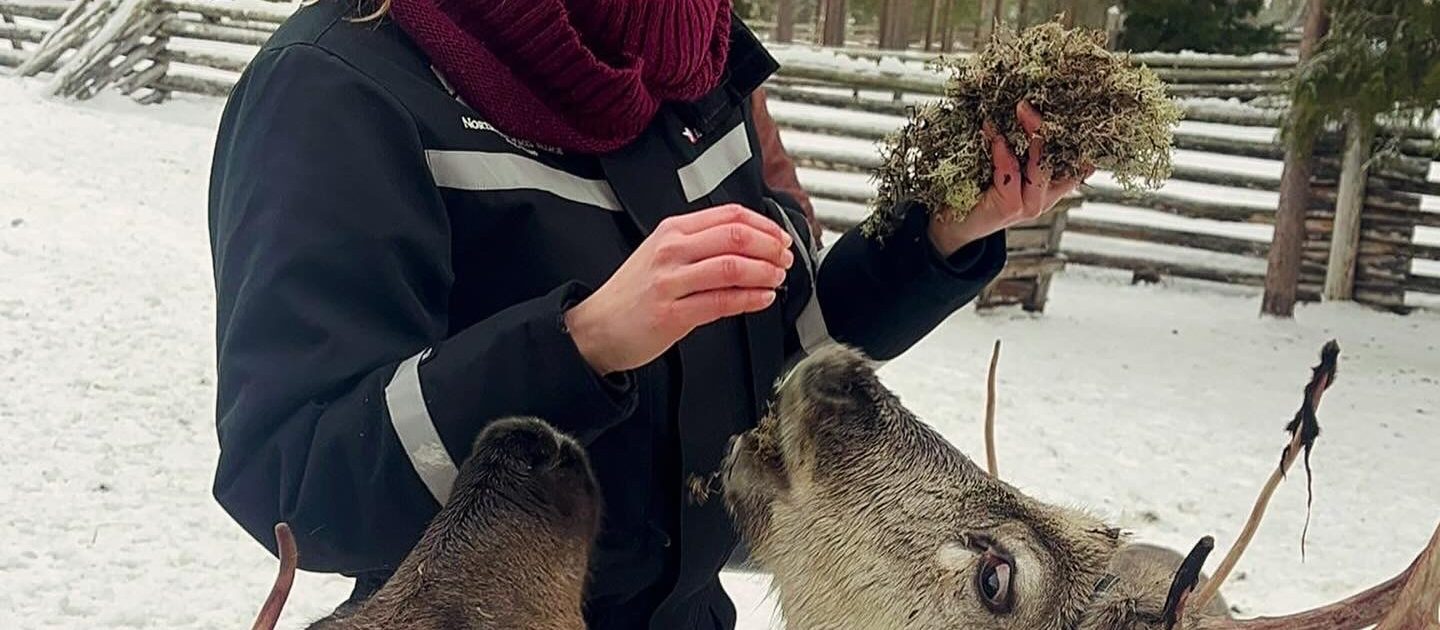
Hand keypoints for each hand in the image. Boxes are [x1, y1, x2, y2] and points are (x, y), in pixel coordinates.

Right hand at [564, 204, 794, 374]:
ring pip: (732, 267)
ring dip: (764, 272)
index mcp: (672, 230)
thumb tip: (749, 243)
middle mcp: (671, 250)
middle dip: (770, 247)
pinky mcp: (672, 313)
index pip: (729, 215)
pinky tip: (763, 298)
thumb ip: (700, 244)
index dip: (764, 225)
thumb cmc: (633, 293)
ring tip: (777, 278)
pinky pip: (721, 301)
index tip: (780, 237)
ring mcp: (670, 281)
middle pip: (735, 236)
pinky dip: (750, 299)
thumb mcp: (662, 253)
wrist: (596, 327)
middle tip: (785, 258)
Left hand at [927, 100, 1091, 255]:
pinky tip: (996, 136)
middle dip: (1050, 126)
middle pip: (1062, 158)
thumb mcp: (1006, 165)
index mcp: (1051, 185)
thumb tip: (1025, 103)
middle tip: (1035, 102)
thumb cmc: (977, 191)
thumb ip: (1019, 144)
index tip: (1069, 103)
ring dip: (1032, 134)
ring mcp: (1030, 204)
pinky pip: (1011, 176)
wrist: (953, 225)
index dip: (1077, 133)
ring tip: (1022, 110)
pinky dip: (1003, 153)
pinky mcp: (1010, 208)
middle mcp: (1046, 196)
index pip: (1077, 158)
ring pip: (1042, 167)